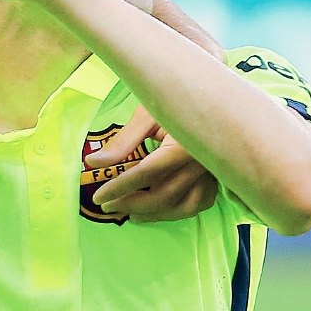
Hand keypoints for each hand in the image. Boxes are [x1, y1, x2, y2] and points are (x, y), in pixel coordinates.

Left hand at [85, 106, 218, 221]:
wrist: (209, 96)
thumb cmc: (175, 100)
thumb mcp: (147, 114)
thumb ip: (122, 141)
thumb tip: (93, 162)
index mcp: (184, 144)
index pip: (146, 173)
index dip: (119, 187)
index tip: (98, 196)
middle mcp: (201, 162)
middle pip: (164, 195)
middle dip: (131, 204)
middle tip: (106, 206)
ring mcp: (212, 171)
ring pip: (184, 206)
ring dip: (154, 215)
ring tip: (129, 214)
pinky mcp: (217, 176)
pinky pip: (200, 203)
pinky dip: (178, 211)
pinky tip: (158, 210)